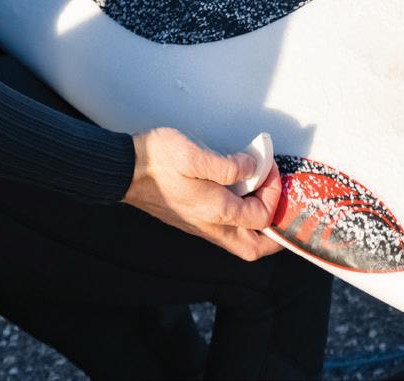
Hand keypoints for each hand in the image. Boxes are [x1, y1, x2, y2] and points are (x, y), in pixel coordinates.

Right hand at [122, 127, 281, 260]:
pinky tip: (236, 194)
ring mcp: (201, 226)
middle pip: (253, 248)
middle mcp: (212, 226)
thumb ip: (227, 165)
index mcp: (217, 212)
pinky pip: (225, 231)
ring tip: (260, 197)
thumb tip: (251, 168)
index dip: (273, 193)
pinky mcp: (192, 220)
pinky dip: (240, 220)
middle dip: (273, 233)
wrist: (126, 170)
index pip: (262, 216)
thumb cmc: (158, 160)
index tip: (268, 168)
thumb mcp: (194, 155)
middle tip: (278, 204)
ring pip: (239, 242)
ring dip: (257, 227)